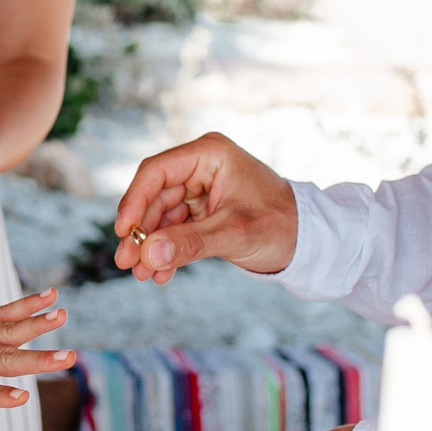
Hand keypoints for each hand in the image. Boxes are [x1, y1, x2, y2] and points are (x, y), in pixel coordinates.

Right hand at [110, 132, 297, 283]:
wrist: (307, 241)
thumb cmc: (279, 226)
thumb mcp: (234, 234)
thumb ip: (189, 243)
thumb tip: (147, 255)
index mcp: (209, 155)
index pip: (157, 172)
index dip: (134, 201)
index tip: (124, 232)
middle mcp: (200, 167)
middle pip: (154, 196)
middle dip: (141, 232)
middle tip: (127, 263)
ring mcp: (200, 189)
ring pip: (160, 216)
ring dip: (151, 246)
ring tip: (142, 275)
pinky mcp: (202, 211)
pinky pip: (174, 229)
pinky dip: (166, 250)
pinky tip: (160, 274)